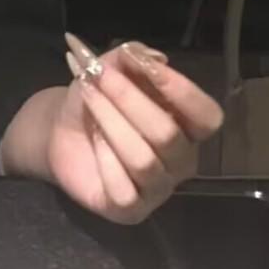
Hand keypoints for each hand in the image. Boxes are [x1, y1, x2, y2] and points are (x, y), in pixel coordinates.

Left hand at [45, 31, 224, 223]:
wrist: (61, 130)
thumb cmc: (97, 99)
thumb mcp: (109, 68)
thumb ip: (131, 57)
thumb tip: (154, 58)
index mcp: (188, 127)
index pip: (207, 116)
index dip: (182, 91)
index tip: (146, 66)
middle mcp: (180, 161)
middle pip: (167, 134)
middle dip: (128, 98)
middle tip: (97, 75)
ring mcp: (158, 189)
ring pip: (143, 160)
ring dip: (110, 122)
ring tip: (89, 99)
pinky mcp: (131, 210)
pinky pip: (124, 190)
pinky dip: (104, 160)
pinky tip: (94, 144)